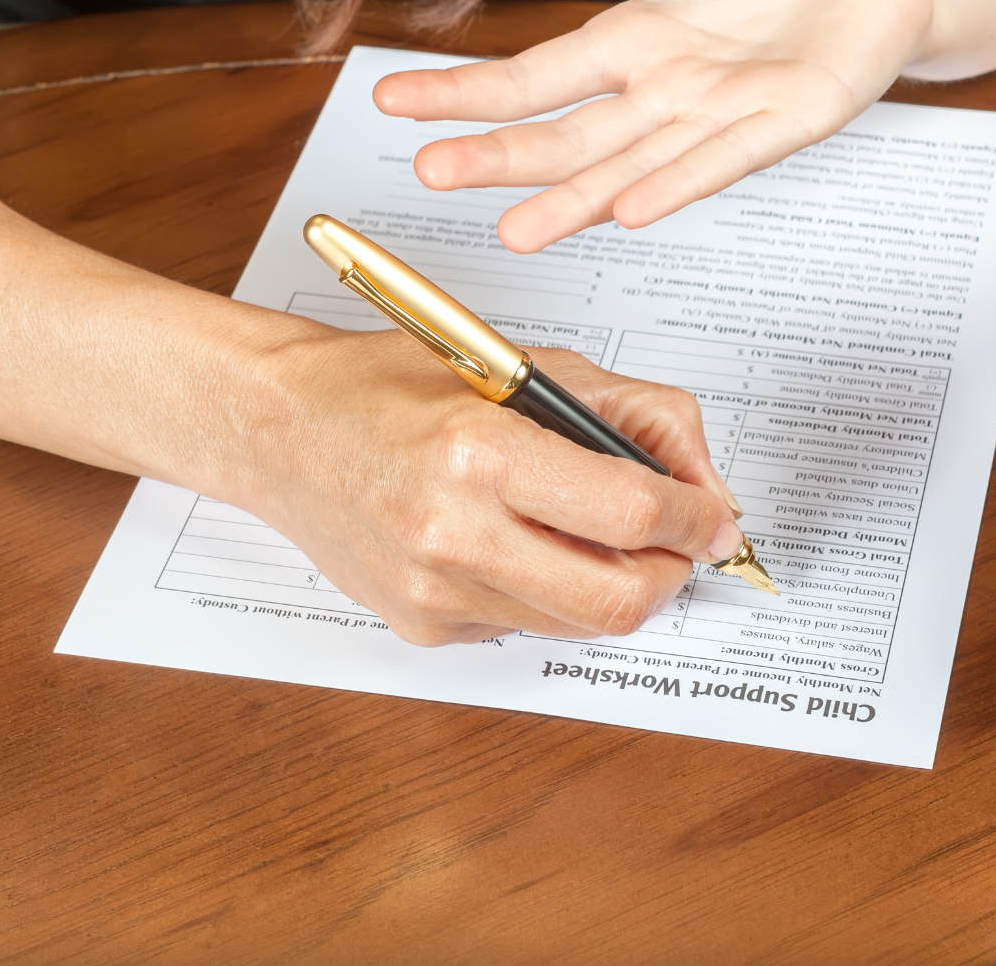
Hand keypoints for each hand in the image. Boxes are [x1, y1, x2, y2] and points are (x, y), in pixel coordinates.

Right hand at [241, 330, 742, 645]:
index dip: (698, 518)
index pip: (633, 511)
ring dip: (615, 585)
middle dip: (673, 574)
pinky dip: (549, 592)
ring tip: (599, 534)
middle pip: (618, 599)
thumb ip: (633, 417)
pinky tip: (519, 544)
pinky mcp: (423, 628)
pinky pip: (526, 627)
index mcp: (482, 453)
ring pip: (578, 624)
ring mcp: (435, 593)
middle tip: (678, 542)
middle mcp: (454, 534)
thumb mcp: (525, 366)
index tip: (715, 516)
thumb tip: (705, 486)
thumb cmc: (392, 386)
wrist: (280, 429)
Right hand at [371, 0, 931, 252]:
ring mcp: (720, 114)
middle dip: (500, 156)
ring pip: (633, 164)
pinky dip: (679, 182)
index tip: (393, 100)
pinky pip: (725, 158)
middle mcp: (664, 93)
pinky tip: (633, 208)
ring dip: (574, 199)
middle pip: (569, 135)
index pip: (534, 78)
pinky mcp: (785, 120)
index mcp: (632, 45)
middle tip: (432, 174)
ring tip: (517, 232)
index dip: (465, 91)